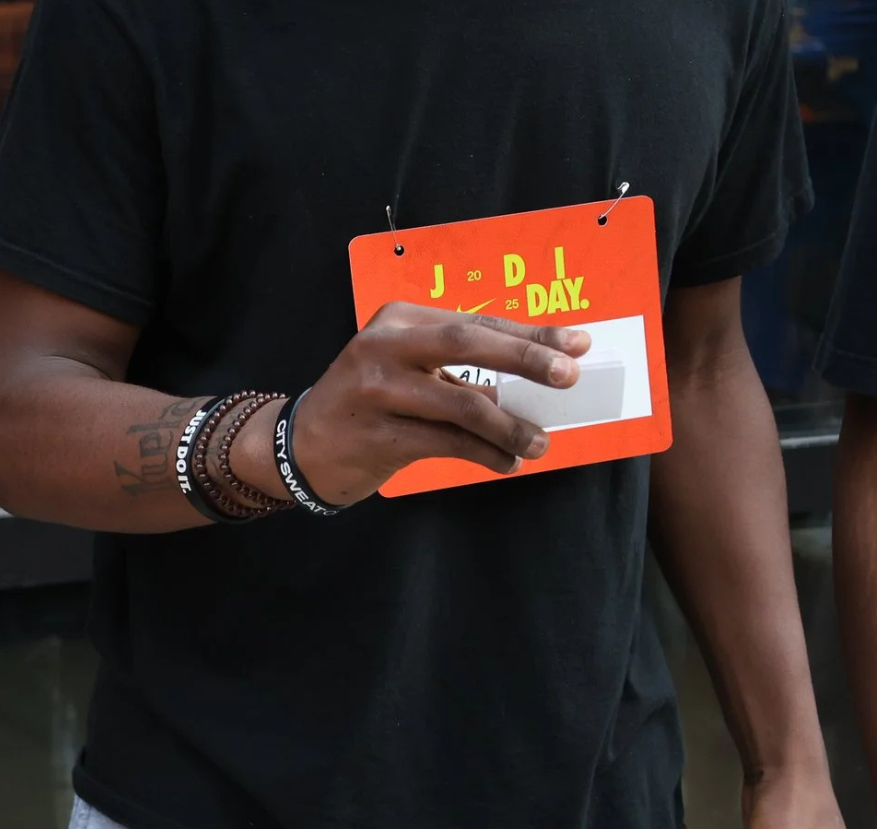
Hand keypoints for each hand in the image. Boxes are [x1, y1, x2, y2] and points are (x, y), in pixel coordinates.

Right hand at [284, 304, 593, 504]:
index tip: (576, 344)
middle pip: (467, 344)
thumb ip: (456, 368)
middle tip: (568, 379)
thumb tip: (531, 381)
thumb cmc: (366, 404)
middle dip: (525, 360)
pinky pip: (446, 444)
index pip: (474, 322)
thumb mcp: (403, 368)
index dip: (529, 333)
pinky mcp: (376, 436)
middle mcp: (383, 348)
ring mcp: (376, 392)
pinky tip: (505, 463)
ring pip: (462, 404)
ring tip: (538, 443)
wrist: (300, 447)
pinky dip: (484, 454)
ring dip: (509, 427)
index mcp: (397, 319)